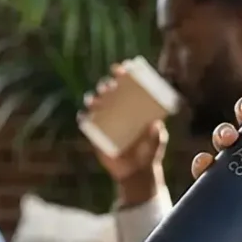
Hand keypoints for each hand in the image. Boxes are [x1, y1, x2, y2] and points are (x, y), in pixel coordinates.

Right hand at [83, 66, 166, 207]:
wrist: (136, 172)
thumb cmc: (149, 152)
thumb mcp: (157, 140)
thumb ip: (156, 133)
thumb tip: (155, 124)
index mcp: (132, 105)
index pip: (126, 85)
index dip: (122, 74)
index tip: (120, 69)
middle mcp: (118, 109)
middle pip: (108, 91)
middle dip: (105, 85)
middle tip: (108, 88)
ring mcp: (105, 121)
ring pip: (95, 103)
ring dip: (93, 98)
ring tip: (95, 101)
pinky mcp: (96, 134)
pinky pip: (86, 123)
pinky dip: (83, 118)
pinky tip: (84, 116)